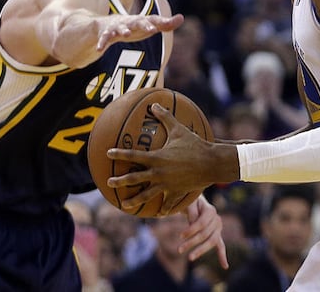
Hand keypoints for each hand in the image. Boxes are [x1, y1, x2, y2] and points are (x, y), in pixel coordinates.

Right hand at [96, 14, 183, 50]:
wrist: (108, 24)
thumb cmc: (134, 26)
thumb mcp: (149, 25)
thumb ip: (165, 24)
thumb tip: (181, 17)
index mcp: (141, 20)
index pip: (152, 20)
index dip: (160, 22)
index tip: (166, 24)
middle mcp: (130, 22)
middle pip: (137, 22)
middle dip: (144, 25)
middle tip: (152, 29)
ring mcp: (117, 27)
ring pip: (120, 28)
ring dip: (123, 30)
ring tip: (126, 34)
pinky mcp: (105, 33)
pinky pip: (104, 38)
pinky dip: (102, 43)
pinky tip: (99, 50)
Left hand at [106, 103, 237, 213]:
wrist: (211, 163)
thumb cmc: (196, 144)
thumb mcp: (180, 129)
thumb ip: (165, 117)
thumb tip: (154, 104)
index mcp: (157, 158)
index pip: (133, 156)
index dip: (120, 154)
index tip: (108, 153)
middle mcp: (158, 173)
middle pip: (134, 179)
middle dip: (120, 181)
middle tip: (109, 182)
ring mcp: (166, 185)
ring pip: (146, 195)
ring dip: (134, 200)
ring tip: (124, 205)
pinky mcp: (176, 192)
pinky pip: (167, 203)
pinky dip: (163, 209)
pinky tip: (159, 214)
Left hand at [179, 196, 228, 267]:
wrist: (197, 203)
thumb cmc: (191, 202)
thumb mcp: (190, 203)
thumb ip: (192, 212)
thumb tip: (193, 224)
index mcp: (211, 210)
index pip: (201, 223)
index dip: (191, 230)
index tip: (180, 236)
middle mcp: (217, 219)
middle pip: (205, 234)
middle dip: (192, 242)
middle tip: (179, 250)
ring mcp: (218, 228)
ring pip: (212, 241)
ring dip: (201, 250)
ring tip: (190, 257)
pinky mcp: (216, 235)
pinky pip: (221, 246)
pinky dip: (222, 256)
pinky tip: (225, 266)